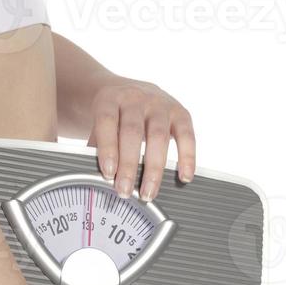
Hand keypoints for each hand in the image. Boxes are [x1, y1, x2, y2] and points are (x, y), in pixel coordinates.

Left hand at [85, 78, 195, 201]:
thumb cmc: (113, 117)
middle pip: (133, 132)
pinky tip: (184, 176)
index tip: (108, 174)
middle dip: (129, 165)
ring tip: (148, 193)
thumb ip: (98, 149)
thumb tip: (101, 181)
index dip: (108, 148)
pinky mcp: (180, 112)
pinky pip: (187, 135)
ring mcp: (160, 104)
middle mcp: (136, 98)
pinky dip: (187, 157)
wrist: (130, 91)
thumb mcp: (98, 125)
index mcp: (109, 99)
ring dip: (153, 168)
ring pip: (158, 136)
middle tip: (125, 191)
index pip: (107, 122)